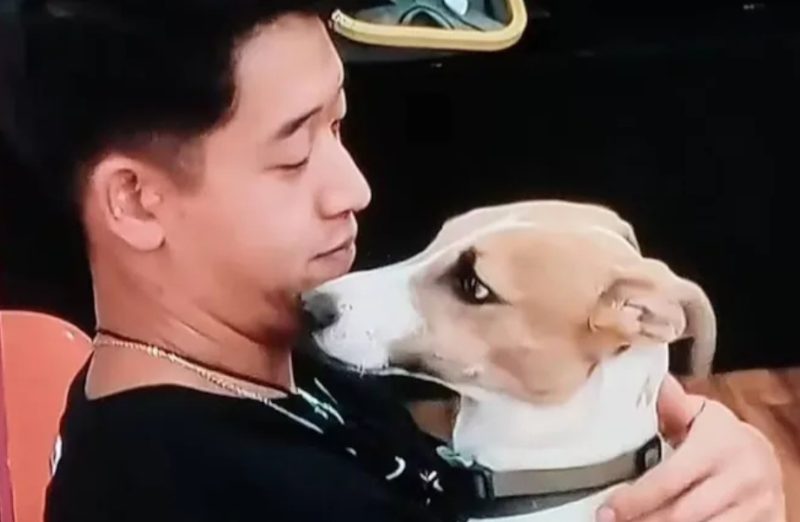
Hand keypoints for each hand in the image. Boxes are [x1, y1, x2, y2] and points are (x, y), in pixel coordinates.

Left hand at [595, 374, 784, 521]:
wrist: (765, 457)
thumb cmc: (720, 435)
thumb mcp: (699, 414)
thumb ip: (672, 405)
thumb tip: (653, 383)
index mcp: (717, 447)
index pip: (669, 480)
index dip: (634, 499)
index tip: (607, 511)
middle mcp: (741, 479)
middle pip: (681, 514)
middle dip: (643, 520)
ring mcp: (755, 506)